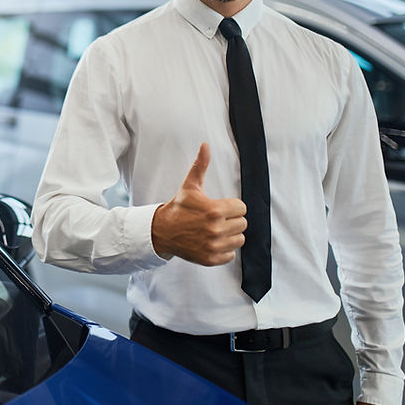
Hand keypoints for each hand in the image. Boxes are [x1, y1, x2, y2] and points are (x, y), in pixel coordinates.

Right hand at [151, 143, 247, 264]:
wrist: (161, 231)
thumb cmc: (178, 207)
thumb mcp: (190, 186)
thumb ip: (201, 165)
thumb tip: (205, 145)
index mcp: (214, 210)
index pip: (242, 208)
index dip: (232, 206)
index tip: (220, 207)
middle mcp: (215, 229)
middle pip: (243, 224)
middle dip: (232, 220)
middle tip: (217, 218)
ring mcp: (213, 246)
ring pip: (239, 239)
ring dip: (230, 235)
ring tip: (216, 230)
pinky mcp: (211, 258)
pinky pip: (231, 255)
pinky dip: (224, 250)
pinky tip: (212, 241)